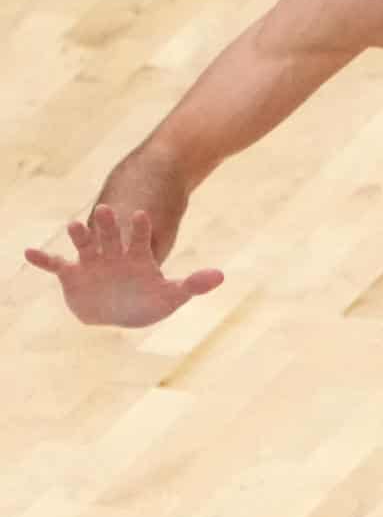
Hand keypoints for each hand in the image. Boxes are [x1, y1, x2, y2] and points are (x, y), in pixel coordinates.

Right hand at [24, 205, 222, 326]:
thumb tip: (220, 276)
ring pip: (84, 244)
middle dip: (107, 224)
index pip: (139, 237)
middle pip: (109, 235)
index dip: (140, 228)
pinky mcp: (73, 274)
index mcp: (139, 256)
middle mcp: (113, 254)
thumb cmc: (150, 297)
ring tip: (73, 226)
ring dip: (79, 235)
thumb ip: (193, 285)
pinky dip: (43, 260)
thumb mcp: (173, 294)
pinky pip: (56, 265)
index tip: (141, 215)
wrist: (125, 306)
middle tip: (105, 210)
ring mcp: (92, 262)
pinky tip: (28, 253)